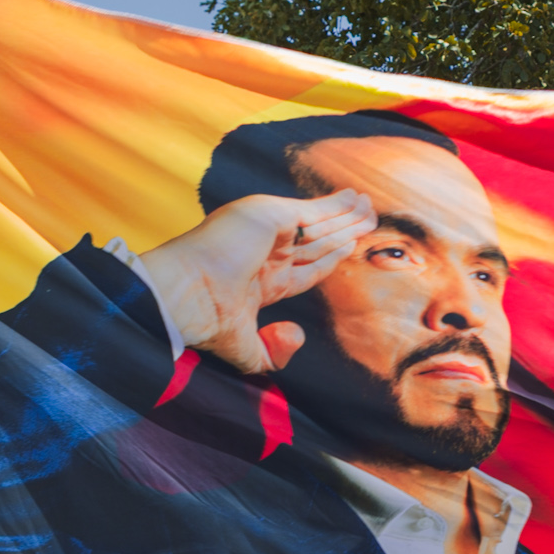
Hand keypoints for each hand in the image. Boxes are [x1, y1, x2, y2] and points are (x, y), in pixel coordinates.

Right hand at [139, 188, 376, 373]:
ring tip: (368, 208)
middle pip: (315, 241)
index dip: (329, 258)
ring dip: (345, 215)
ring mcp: (265, 230)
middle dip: (341, 231)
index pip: (304, 267)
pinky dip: (336, 205)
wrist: (184, 299)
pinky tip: (355, 201)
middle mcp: (263, 251)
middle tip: (366, 220)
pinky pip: (313, 211)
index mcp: (259, 280)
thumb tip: (296, 334)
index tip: (348, 248)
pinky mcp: (270, 215)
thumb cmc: (204, 324)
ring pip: (318, 224)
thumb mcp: (247, 352)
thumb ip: (275, 352)